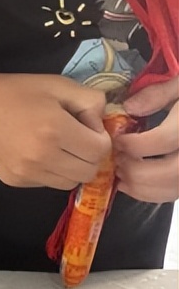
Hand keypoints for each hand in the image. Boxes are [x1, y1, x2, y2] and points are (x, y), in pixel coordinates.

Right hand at [0, 73, 109, 189]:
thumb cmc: (19, 91)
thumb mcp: (59, 85)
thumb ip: (91, 100)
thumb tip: (101, 126)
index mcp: (55, 130)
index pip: (100, 150)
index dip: (100, 137)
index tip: (86, 125)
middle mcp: (42, 157)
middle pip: (89, 171)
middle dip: (90, 155)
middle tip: (76, 138)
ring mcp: (27, 173)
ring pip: (71, 182)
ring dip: (72, 167)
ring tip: (59, 147)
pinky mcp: (16, 181)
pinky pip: (49, 183)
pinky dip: (52, 171)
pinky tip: (38, 153)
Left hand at [115, 78, 178, 202]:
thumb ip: (159, 93)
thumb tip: (129, 107)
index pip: (163, 140)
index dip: (134, 144)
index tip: (117, 140)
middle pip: (170, 172)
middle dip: (136, 171)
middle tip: (116, 161)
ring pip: (173, 189)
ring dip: (141, 188)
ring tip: (120, 174)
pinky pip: (174, 194)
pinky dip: (152, 194)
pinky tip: (134, 184)